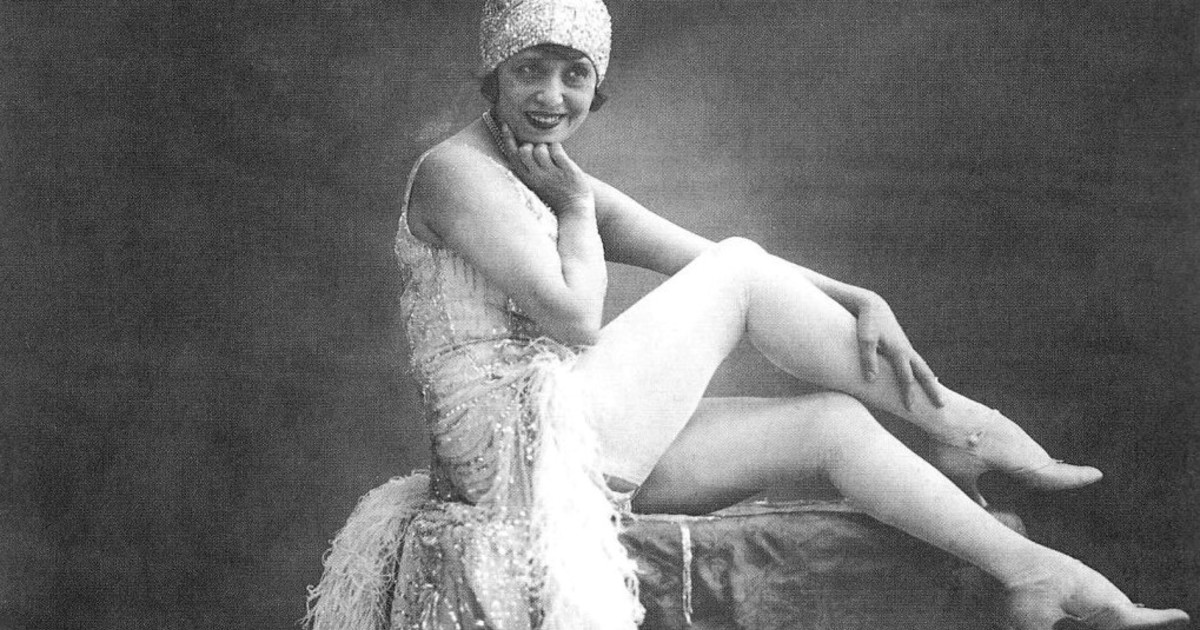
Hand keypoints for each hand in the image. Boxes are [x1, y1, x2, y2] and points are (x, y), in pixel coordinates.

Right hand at [499, 123, 593, 212]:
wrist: (575, 210)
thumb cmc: (556, 194)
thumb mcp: (537, 183)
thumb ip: (529, 167)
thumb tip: (524, 144)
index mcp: (527, 179)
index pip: (512, 156)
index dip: (507, 138)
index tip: (505, 124)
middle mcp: (537, 177)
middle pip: (524, 150)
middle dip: (530, 145)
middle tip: (540, 151)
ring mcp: (551, 174)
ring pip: (541, 148)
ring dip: (546, 147)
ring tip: (552, 157)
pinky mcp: (566, 171)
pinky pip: (556, 149)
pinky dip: (557, 148)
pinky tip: (560, 156)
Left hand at [855, 293, 943, 409]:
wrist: (874, 306)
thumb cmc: (867, 323)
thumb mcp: (865, 340)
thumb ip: (868, 359)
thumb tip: (871, 380)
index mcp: (899, 351)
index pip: (906, 378)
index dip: (908, 394)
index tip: (910, 409)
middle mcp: (907, 351)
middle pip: (924, 373)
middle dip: (932, 390)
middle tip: (942, 405)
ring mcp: (907, 348)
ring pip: (923, 367)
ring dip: (930, 381)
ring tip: (937, 394)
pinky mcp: (903, 346)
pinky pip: (916, 363)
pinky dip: (923, 373)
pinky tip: (922, 379)